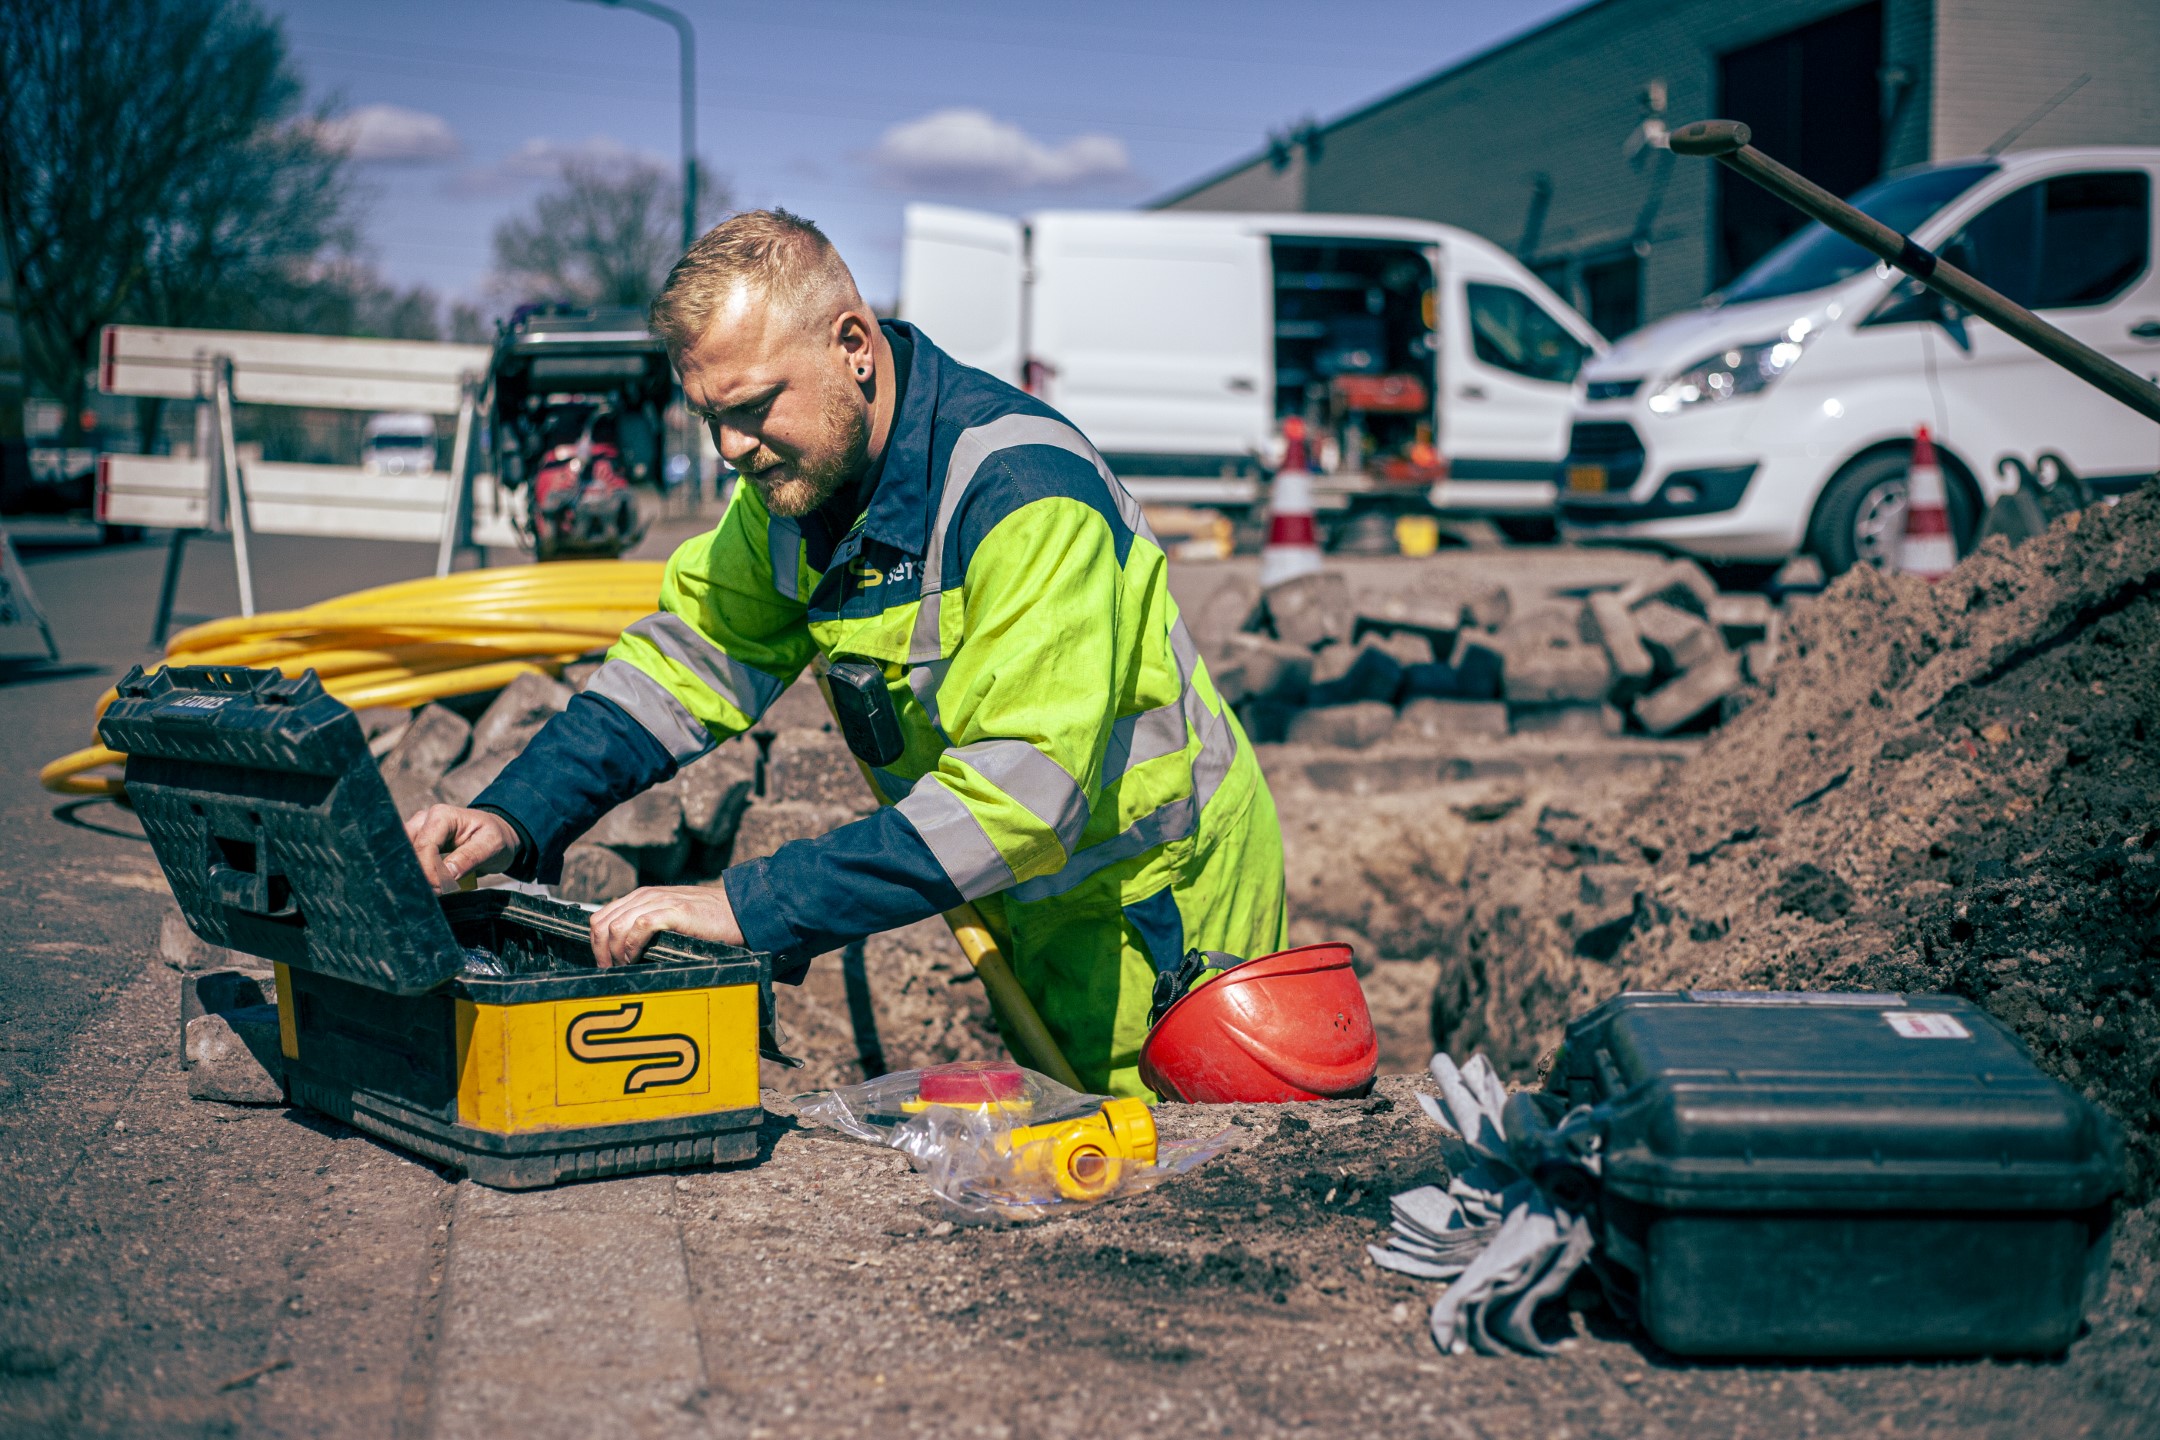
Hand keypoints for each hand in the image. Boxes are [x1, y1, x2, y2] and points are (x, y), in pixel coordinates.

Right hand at [405, 804, 516, 892]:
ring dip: (416, 875)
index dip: (430, 871)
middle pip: (407, 851)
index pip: (424, 846)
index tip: (442, 888)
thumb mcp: (491, 846)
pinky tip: (428, 885)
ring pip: (403, 857)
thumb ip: (469, 858)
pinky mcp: (415, 845)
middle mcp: (423, 821)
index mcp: (441, 816)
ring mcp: (417, 832)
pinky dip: (417, 875)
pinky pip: (408, 861)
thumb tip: (447, 874)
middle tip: (437, 891)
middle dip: (420, 874)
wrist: (496, 837)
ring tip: (434, 889)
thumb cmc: (494, 838)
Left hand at [589, 884, 742, 967]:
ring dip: (615, 953)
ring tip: (624, 968)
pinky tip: (637, 959)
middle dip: (601, 952)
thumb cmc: (709, 921)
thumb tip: (624, 952)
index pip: (601, 917)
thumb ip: (648, 926)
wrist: (740, 912)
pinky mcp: (674, 911)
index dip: (596, 945)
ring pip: (617, 926)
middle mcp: (646, 896)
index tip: (604, 965)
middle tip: (610, 972)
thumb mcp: (670, 918)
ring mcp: (660, 902)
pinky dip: (632, 947)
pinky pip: (640, 928)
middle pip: (603, 923)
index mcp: (642, 897)